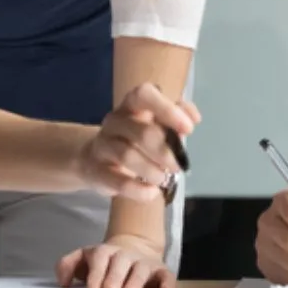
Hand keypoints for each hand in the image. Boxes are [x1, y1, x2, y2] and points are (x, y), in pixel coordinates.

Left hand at [57, 234, 174, 287]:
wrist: (133, 250)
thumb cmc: (104, 263)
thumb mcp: (84, 260)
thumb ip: (68, 265)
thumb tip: (63, 281)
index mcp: (104, 252)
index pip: (99, 257)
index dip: (96, 272)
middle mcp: (124, 255)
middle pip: (120, 261)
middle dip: (114, 276)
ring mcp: (143, 262)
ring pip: (141, 267)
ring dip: (136, 279)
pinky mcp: (160, 270)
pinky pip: (166, 274)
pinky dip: (167, 281)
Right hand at [75, 83, 198, 201]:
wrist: (93, 159)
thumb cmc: (133, 139)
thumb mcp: (153, 123)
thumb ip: (175, 116)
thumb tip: (194, 117)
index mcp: (131, 105)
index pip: (144, 95)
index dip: (167, 110)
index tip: (189, 129)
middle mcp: (114, 121)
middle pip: (141, 132)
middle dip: (165, 152)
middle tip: (177, 165)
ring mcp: (102, 145)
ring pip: (128, 156)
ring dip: (152, 171)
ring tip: (163, 179)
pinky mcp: (95, 170)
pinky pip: (117, 181)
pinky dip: (138, 189)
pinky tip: (151, 192)